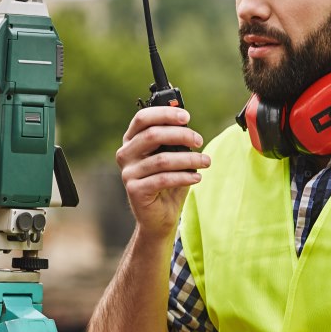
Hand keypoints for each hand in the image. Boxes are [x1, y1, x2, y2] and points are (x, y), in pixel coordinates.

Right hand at [115, 106, 210, 240]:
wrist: (159, 217)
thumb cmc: (167, 183)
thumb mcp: (171, 157)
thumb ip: (174, 140)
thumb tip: (186, 124)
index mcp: (131, 140)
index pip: (143, 118)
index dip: (165, 114)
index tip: (186, 117)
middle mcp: (125, 154)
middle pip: (152, 135)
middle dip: (180, 135)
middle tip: (199, 140)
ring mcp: (128, 173)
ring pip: (162, 159)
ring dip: (189, 159)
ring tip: (205, 161)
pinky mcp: (135, 190)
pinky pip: (163, 179)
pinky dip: (184, 176)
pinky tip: (197, 177)